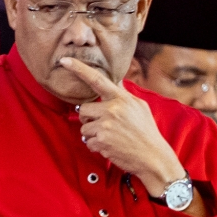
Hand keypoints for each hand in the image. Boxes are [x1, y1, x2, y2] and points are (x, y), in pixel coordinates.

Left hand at [59, 57, 184, 196]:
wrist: (152, 156)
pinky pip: (88, 142)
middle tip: (103, 126)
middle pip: (83, 109)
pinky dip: (97, 146)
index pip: (96, 79)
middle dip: (89, 118)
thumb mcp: (140, 107)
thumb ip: (125, 94)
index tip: (64, 60)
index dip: (79, 68)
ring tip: (110, 138)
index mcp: (121, 99)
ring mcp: (105, 126)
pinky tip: (111, 147)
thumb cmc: (147, 132)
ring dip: (93, 134)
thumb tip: (116, 82)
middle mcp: (112, 110)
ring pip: (84, 128)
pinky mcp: (101, 141)